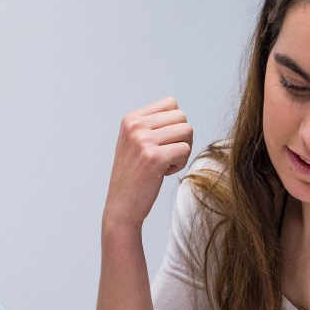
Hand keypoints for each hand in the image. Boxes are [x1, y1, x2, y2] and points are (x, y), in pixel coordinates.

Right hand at [103, 97, 193, 229]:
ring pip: (187, 132)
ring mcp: (144, 141)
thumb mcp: (133, 142)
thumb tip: (180, 113)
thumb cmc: (132, 176)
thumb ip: (151, 125)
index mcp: (131, 119)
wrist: (121, 205)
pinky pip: (186, 150)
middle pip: (182, 117)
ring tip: (166, 163)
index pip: (171, 103)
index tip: (162, 142)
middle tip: (167, 155)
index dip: (174, 123)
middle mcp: (135, 126)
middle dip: (181, 137)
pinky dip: (180, 164)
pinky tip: (165, 172)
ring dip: (182, 150)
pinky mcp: (154, 158)